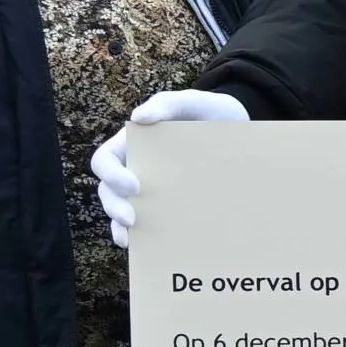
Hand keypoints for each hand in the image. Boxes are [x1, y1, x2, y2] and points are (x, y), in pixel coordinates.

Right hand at [93, 88, 249, 245]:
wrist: (240, 129)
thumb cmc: (211, 112)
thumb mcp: (193, 102)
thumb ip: (167, 104)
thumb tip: (138, 118)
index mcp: (133, 144)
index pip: (105, 161)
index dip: (111, 175)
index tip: (135, 185)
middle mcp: (136, 168)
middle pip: (109, 191)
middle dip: (114, 206)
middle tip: (133, 219)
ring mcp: (152, 188)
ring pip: (122, 209)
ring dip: (121, 225)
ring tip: (131, 238)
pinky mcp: (170, 203)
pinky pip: (147, 221)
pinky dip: (140, 235)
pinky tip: (142, 245)